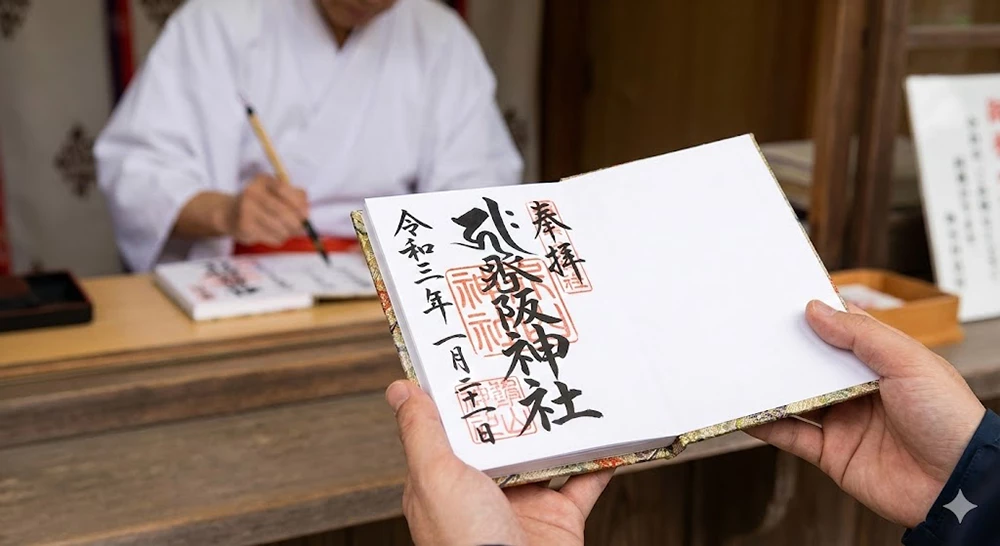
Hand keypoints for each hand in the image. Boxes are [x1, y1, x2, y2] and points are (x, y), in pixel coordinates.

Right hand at [225, 174, 307, 245]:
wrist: (230, 213)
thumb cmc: (261, 203)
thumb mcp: (276, 192)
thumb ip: (296, 196)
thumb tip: (306, 212)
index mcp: (262, 180)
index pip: (283, 189)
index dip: (298, 203)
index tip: (305, 214)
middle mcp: (252, 192)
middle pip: (282, 211)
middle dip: (296, 223)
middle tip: (300, 228)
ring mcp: (246, 210)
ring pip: (278, 227)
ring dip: (288, 233)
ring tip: (287, 232)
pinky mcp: (244, 227)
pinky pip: (270, 237)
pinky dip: (278, 239)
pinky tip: (274, 234)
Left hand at [386, 380, 612, 545]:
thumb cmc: (465, 543)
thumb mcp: (434, 476)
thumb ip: (421, 432)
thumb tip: (399, 390)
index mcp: (446, 482)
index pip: (452, 429)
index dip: (463, 395)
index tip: (477, 356)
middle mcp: (483, 493)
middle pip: (503, 438)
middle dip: (517, 405)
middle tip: (531, 362)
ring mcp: (524, 506)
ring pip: (545, 456)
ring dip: (560, 427)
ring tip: (568, 387)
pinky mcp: (559, 519)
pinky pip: (584, 483)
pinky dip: (600, 461)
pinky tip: (607, 435)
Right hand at [750, 300, 984, 527]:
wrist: (957, 484)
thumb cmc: (948, 418)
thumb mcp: (909, 363)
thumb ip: (861, 336)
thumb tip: (815, 309)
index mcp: (882, 362)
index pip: (842, 331)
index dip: (815, 315)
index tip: (782, 301)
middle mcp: (859, 390)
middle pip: (812, 365)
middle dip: (785, 350)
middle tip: (752, 333)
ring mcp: (843, 422)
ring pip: (797, 399)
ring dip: (771, 387)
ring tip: (741, 369)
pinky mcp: (830, 453)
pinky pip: (790, 436)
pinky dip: (766, 425)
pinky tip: (746, 412)